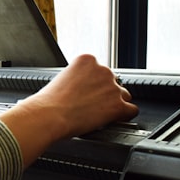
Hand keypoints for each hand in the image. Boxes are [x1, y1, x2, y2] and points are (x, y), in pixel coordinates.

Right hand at [0, 54, 138, 164]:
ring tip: (100, 114)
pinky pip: (131, 110)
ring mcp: (112, 88)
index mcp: (87, 60)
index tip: (89, 92)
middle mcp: (102, 70)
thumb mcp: (61, 79)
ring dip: (115, 104)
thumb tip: (84, 88)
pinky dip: (124, 116)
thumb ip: (77, 79)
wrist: (48, 116)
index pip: (100, 70)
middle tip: (92, 105)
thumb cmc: (48, 102)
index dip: (95, 84)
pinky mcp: (117, 106)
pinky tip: (114, 119)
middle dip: (105, 94)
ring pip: (124, 96)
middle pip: (114, 82)